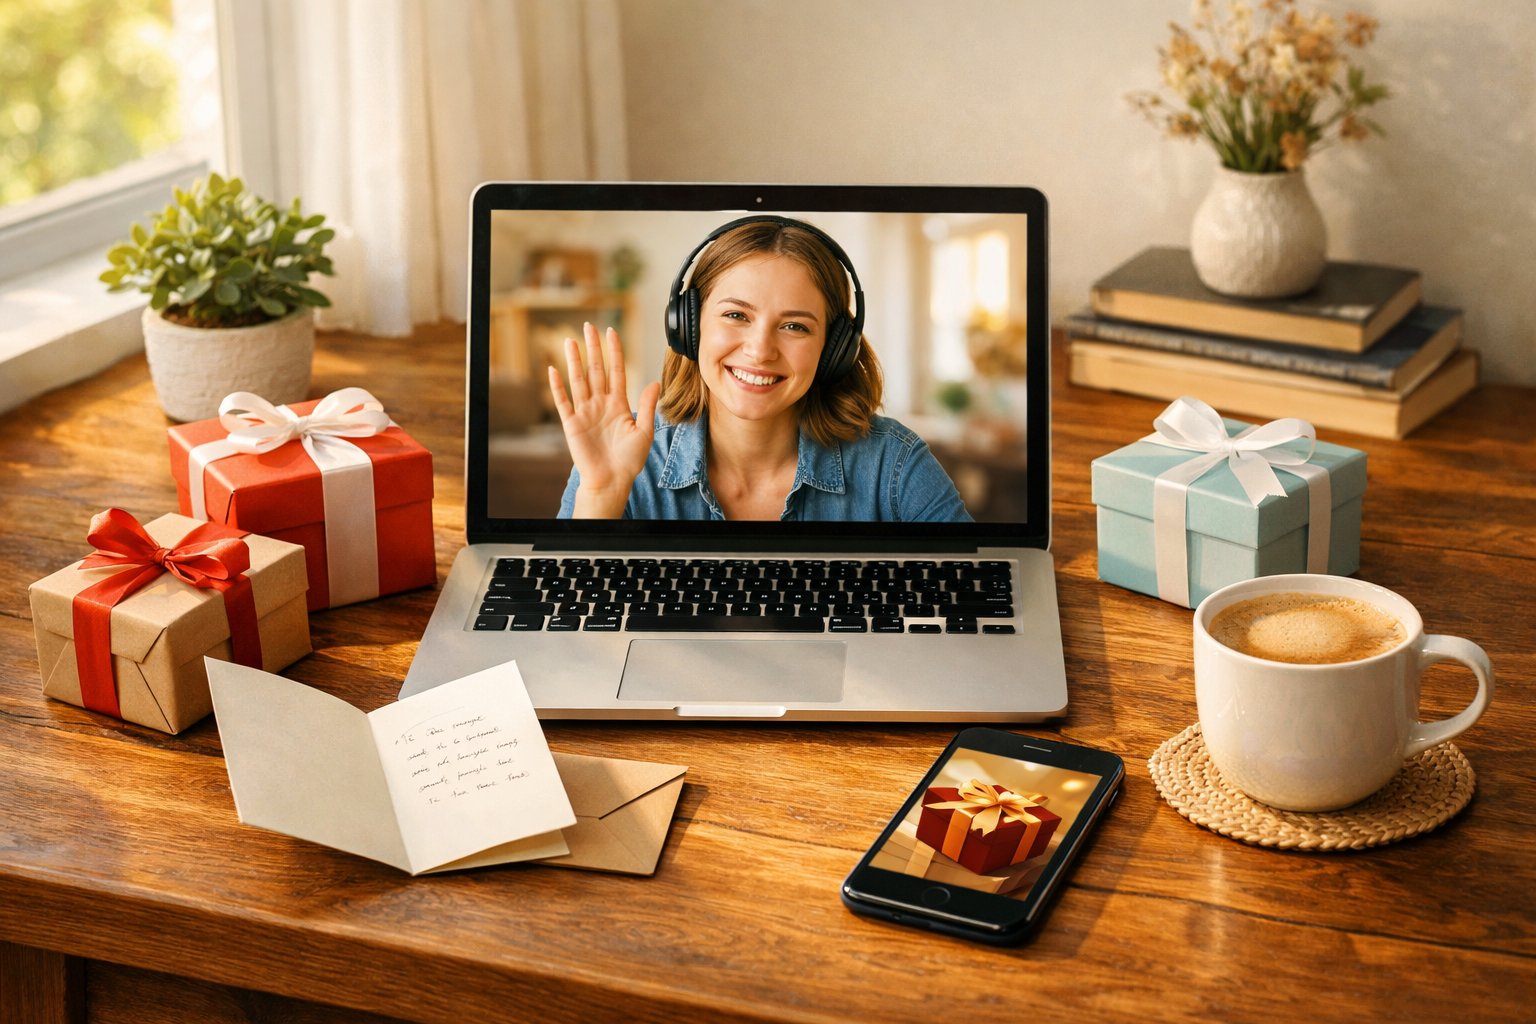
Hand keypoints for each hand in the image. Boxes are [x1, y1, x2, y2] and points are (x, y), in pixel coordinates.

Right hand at [547, 322, 660, 517]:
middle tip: (589, 326)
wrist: (612, 481)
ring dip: (574, 360)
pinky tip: (554, 370)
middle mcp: (600, 404)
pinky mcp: (572, 424)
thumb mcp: (644, 432)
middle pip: (596, 370)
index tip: (612, 331)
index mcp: (619, 404)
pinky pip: (563, 402)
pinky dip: (557, 386)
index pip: (616, 371)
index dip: (614, 352)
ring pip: (579, 381)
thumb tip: (655, 382)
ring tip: (570, 340)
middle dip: (593, 348)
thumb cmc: (629, 460)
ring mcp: (585, 412)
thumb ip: (647, 406)